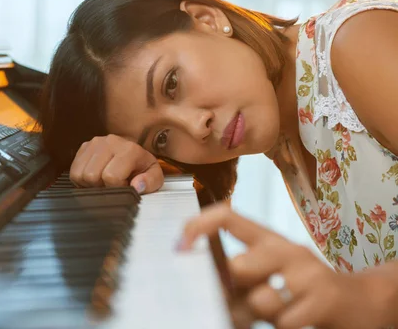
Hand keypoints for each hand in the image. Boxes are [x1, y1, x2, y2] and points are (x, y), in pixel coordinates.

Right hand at [69, 134, 163, 193]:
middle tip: (112, 184)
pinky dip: (81, 179)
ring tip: (103, 181)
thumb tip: (137, 185)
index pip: (111, 177)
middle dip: (102, 186)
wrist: (134, 153)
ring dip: (90, 183)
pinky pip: (73, 170)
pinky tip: (95, 177)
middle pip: (92, 176)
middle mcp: (110, 142)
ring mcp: (95, 143)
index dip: (117, 188)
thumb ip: (150, 182)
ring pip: (80, 174)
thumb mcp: (154, 177)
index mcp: (129, 149)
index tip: (124, 185)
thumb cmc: (142, 168)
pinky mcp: (84, 146)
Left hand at [178, 203, 390, 328]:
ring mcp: (307, 272)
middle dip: (233, 293)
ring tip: (272, 312)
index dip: (198, 226)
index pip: (226, 216)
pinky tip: (294, 320)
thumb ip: (236, 279)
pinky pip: (284, 323)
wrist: (354, 303)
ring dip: (259, 315)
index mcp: (267, 238)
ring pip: (261, 299)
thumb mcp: (265, 276)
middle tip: (240, 304)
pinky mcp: (324, 298)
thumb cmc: (296, 290)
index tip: (180, 247)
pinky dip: (283, 327)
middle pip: (239, 266)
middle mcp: (285, 248)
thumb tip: (197, 287)